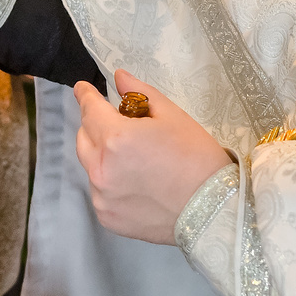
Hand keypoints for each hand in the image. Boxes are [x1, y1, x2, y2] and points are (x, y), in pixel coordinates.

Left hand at [72, 70, 229, 244]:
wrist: (214, 208)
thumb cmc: (197, 157)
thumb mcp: (172, 116)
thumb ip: (140, 94)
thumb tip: (119, 78)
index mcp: (115, 138)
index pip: (89, 110)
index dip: (85, 96)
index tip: (82, 89)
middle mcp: (101, 168)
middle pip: (84, 138)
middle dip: (96, 126)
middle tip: (120, 127)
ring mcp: (102, 196)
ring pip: (90, 166)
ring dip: (103, 156)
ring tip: (134, 160)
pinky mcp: (107, 217)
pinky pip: (99, 192)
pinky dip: (110, 183)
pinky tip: (136, 184)